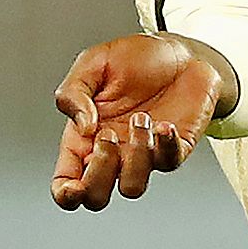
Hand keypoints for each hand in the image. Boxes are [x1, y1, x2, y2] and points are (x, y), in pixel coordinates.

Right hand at [51, 33, 223, 210]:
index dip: (66, 195)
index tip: (74, 187)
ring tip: (142, 118)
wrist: (181, 51)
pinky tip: (164, 123)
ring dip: (135, 156)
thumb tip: (83, 127)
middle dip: (98, 175)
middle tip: (108, 135)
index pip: (67, 183)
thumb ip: (73, 93)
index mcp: (84, 138)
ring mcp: (144, 154)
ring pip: (132, 187)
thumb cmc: (135, 58)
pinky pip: (169, 163)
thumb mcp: (93, 64)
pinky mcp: (175, 147)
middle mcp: (113, 152)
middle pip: (96, 197)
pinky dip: (165, 146)